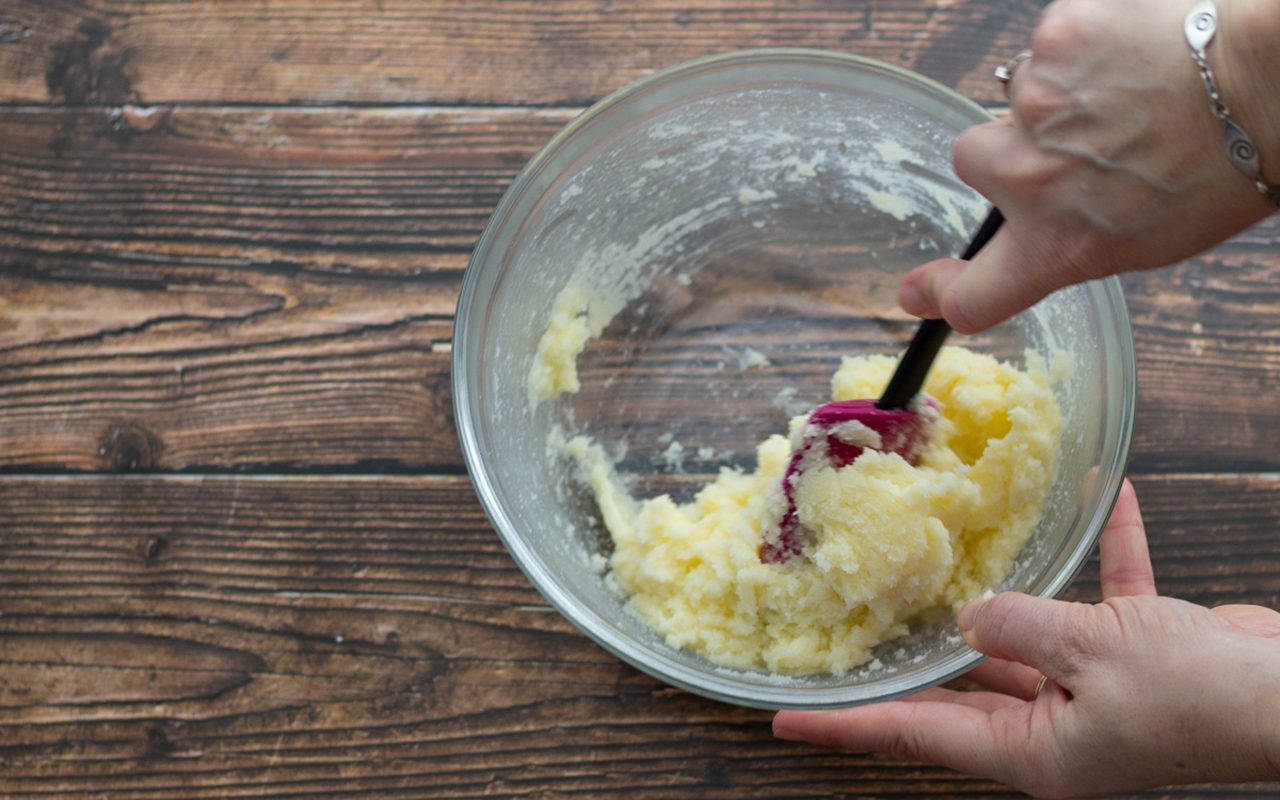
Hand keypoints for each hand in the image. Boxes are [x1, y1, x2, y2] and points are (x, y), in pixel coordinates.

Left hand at [773, 481, 1279, 797]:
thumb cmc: (1198, 694)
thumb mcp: (1089, 651)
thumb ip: (1015, 627)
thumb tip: (971, 617)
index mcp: (1030, 751)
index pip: (911, 734)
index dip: (845, 728)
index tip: (786, 721)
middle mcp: (1052, 729)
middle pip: (960, 689)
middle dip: (913, 658)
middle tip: (851, 633)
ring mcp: (1092, 694)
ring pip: (1025, 641)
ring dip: (1005, 598)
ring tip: (949, 560)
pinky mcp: (1136, 656)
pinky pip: (1103, 599)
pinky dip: (1102, 555)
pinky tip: (1105, 499)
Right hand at [898, 0, 1279, 332]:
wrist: (1269, 85)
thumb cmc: (1229, 168)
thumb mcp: (1148, 238)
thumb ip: (1073, 234)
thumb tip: (1039, 219)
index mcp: (1059, 246)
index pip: (975, 292)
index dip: (940, 292)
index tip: (916, 291)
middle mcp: (1032, 180)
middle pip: (973, 162)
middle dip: (1008, 151)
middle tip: (1074, 144)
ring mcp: (1034, 106)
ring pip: (1016, 98)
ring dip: (1058, 97)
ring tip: (1128, 93)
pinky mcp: (1053, 39)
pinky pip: (1050, 44)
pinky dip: (1083, 48)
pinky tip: (1130, 55)